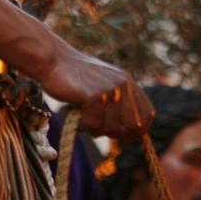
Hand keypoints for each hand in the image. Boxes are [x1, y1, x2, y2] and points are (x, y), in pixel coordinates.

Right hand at [39, 49, 153, 139]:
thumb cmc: (75, 77)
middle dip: (113, 133)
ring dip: (93, 128)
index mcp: (129, 82)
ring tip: (81, 114)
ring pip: (110, 129)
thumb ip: (119, 102)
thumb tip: (133, 130)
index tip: (122, 138)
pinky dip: (82, 124)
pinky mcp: (95, 96)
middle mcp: (124, 85)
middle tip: (94, 126)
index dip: (138, 132)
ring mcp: (111, 90)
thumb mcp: (105, 85)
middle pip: (131, 126)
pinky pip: (93, 125)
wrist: (53, 60)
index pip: (147, 114)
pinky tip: (73, 111)